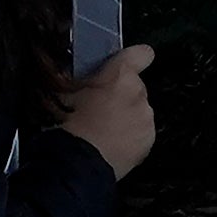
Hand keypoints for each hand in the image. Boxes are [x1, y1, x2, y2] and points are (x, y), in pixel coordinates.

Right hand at [64, 42, 157, 179]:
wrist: (78, 163)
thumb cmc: (68, 124)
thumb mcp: (68, 93)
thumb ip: (86, 81)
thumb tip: (85, 80)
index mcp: (120, 75)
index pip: (141, 54)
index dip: (136, 58)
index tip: (130, 63)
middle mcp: (138, 93)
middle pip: (135, 87)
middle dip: (122, 95)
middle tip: (101, 109)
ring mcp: (145, 118)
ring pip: (139, 111)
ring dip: (127, 116)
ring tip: (105, 131)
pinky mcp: (148, 140)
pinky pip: (141, 132)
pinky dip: (131, 136)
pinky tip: (112, 145)